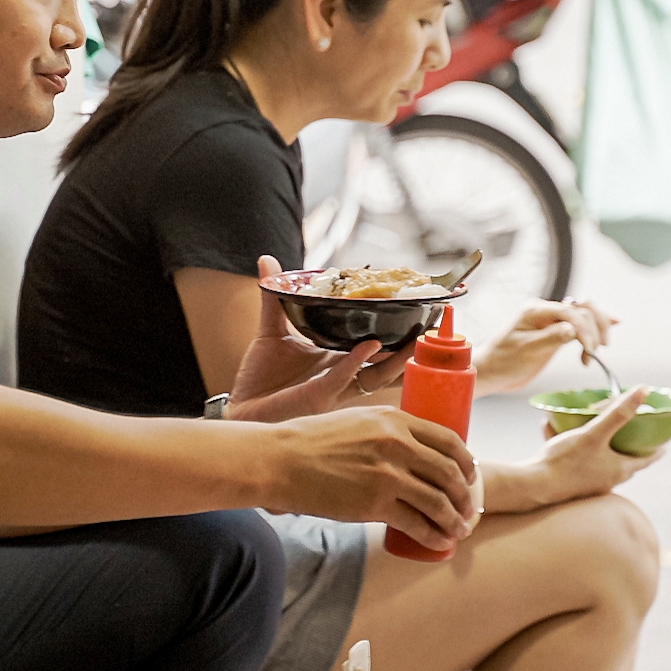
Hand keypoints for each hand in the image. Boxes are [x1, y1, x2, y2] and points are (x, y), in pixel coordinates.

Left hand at [227, 257, 410, 421]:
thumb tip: (268, 260)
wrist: (240, 410)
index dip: (397, 336)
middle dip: (409, 352)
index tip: (416, 315)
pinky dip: (357, 362)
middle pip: (386, 366)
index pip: (375, 349)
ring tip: (413, 340)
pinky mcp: (318, 397)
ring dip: (394, 359)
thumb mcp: (272, 331)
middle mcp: (341, 377)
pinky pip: (343, 378)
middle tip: (430, 330)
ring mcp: (333, 389)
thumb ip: (275, 297)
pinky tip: (370, 345)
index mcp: (336, 362)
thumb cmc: (260, 379)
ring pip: (375, 377)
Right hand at [263, 406, 476, 551]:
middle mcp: (397, 444)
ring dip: (455, 520)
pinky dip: (434, 536)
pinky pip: (417, 524)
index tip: (470, 475)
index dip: (466, 462)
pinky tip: (441, 542)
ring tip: (459, 530)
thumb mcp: (357, 421)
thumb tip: (409, 451)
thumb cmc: (312, 441)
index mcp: (395, 420)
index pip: (449, 440)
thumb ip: (385, 432)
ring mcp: (388, 475)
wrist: (280, 460)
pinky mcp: (375, 505)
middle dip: (465, 495)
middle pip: (450, 473)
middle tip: (468, 508)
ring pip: (439, 502)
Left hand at [475, 298, 616, 393]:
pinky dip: (596, 326)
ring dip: (597, 328)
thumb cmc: (502, 361)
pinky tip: (612, 324)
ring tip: (597, 350)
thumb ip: (550, 338)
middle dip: (594, 329)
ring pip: (585, 314)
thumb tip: (573, 330)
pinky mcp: (556, 332)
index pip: (570, 312)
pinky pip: (580, 324)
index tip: (589, 351)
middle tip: (594, 352)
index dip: (585, 331)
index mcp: (535, 310)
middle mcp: (545, 311)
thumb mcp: (526, 351)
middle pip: (583, 308)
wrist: (492, 372)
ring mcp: (552, 321)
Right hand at [524, 386, 660, 505]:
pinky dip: (567, 444)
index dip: (655, 451)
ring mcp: (587, 484)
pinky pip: (573, 460)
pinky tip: (549, 427)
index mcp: (618, 470)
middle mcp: (606, 480)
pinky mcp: (569, 484)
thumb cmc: (566, 461)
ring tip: (585, 423)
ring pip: (597, 459)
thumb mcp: (594, 432)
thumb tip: (644, 391)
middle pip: (623, 462)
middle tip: (629, 433)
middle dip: (625, 445)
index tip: (663, 446)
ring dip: (592, 440)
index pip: (646, 460)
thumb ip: (618, 413)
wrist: (533, 485)